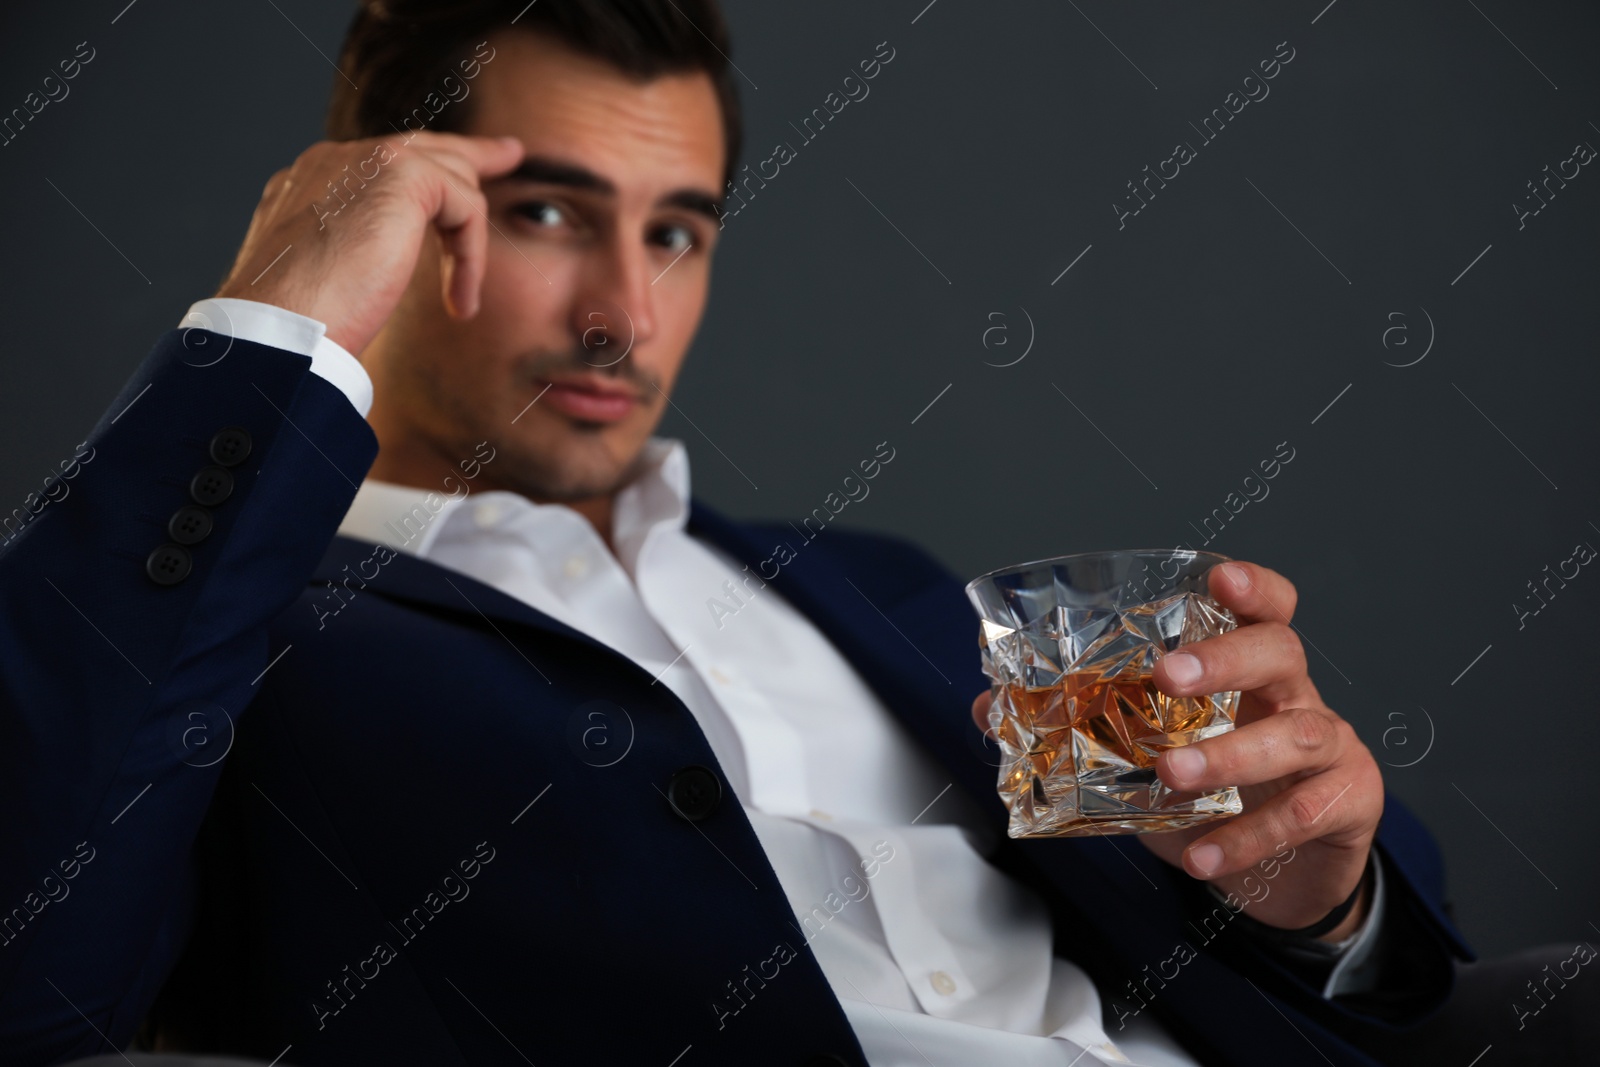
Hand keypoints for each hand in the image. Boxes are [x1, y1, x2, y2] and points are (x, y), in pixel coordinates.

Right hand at [213, 131, 525, 356]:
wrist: (278, 329)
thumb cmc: (295, 329)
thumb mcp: (323, 284)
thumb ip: (349, 257)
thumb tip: (373, 273)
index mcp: (311, 184)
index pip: (379, 166)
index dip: (425, 175)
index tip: (455, 187)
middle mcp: (334, 161)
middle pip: (420, 147)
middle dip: (470, 153)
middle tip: (510, 155)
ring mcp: (364, 161)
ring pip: (451, 178)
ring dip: (466, 247)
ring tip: (462, 300)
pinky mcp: (401, 176)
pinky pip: (466, 208)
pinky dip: (469, 259)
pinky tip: (459, 303)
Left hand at [970, 560, 1381, 939]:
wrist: (1285, 875)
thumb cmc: (1215, 795)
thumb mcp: (1144, 760)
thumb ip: (1076, 729)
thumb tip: (991, 706)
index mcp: (1246, 670)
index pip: (1264, 607)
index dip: (1251, 586)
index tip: (1219, 579)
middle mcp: (1294, 695)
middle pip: (1281, 650)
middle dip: (1226, 658)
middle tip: (1168, 677)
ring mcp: (1330, 746)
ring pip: (1300, 732)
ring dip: (1234, 754)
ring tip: (1174, 776)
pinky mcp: (1348, 802)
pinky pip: (1305, 813)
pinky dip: (1249, 836)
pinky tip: (1203, 854)